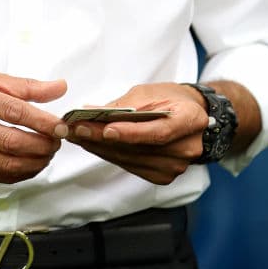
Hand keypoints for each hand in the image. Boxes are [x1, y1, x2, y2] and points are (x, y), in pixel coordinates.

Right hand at [0, 71, 67, 183]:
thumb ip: (25, 86)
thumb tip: (59, 88)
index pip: (13, 111)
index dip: (42, 121)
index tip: (62, 125)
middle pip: (11, 142)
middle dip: (43, 145)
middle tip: (58, 140)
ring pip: (7, 165)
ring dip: (36, 162)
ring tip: (48, 151)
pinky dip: (22, 173)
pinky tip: (32, 163)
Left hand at [64, 82, 207, 184]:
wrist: (189, 115)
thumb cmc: (170, 99)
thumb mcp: (149, 93)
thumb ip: (124, 105)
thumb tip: (92, 113)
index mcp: (191, 119)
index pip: (159, 132)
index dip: (132, 133)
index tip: (105, 130)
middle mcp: (187, 147)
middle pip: (140, 149)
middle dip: (103, 139)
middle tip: (76, 129)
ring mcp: (176, 166)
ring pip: (131, 160)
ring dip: (101, 148)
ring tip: (78, 135)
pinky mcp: (163, 176)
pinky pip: (131, 166)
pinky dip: (110, 155)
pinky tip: (94, 145)